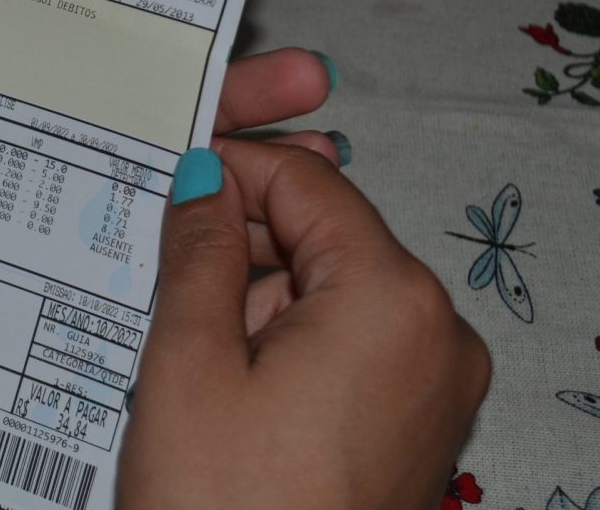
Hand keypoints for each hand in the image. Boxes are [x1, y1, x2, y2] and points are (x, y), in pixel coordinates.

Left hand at [0, 0, 337, 346]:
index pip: (82, 9)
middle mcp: (15, 119)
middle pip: (139, 91)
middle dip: (230, 75)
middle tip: (305, 70)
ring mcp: (21, 195)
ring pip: (145, 168)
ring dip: (235, 155)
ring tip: (311, 145)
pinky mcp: (17, 265)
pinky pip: (109, 252)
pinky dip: (186, 241)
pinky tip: (251, 233)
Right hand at [117, 142, 490, 509]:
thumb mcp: (190, 364)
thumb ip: (201, 251)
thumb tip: (204, 179)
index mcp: (392, 299)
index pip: (308, 185)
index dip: (231, 170)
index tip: (168, 177)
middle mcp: (440, 333)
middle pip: (328, 238)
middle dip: (244, 244)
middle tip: (160, 271)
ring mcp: (439, 386)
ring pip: (335, 294)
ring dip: (260, 300)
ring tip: (188, 352)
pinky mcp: (421, 428)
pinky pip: (353, 348)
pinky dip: (291, 345)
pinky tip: (228, 385)